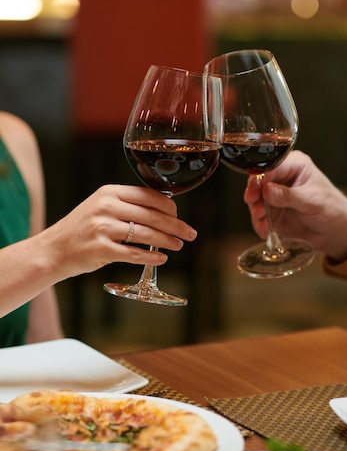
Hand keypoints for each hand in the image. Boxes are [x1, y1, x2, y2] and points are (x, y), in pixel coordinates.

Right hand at [41, 185, 196, 279]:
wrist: (53, 250)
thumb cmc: (81, 230)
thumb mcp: (100, 207)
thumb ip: (126, 205)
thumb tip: (163, 211)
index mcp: (109, 192)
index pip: (148, 196)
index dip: (169, 207)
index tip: (179, 215)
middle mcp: (106, 207)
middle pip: (152, 216)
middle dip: (176, 225)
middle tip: (190, 233)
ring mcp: (103, 228)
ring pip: (146, 234)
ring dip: (167, 241)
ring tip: (179, 245)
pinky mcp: (101, 250)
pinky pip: (134, 254)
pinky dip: (151, 257)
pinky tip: (162, 258)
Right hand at [244, 151, 346, 262]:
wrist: (337, 231)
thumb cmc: (331, 208)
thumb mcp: (311, 200)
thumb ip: (288, 195)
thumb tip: (266, 189)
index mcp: (294, 165)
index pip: (270, 167)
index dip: (259, 177)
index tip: (254, 190)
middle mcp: (281, 179)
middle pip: (258, 182)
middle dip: (254, 196)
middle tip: (255, 206)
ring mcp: (275, 196)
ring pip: (255, 201)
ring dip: (256, 212)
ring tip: (262, 222)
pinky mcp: (272, 213)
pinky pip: (259, 217)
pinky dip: (260, 224)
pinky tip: (265, 230)